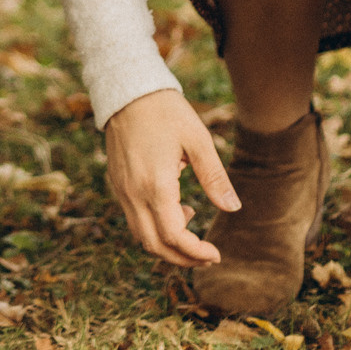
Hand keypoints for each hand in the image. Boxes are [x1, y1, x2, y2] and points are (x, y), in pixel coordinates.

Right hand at [102, 89, 240, 268]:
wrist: (127, 91)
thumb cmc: (167, 112)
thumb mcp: (198, 141)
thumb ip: (214, 178)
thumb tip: (233, 208)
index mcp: (156, 185)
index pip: (174, 236)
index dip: (195, 252)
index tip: (215, 254)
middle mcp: (134, 194)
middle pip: (155, 245)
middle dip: (182, 258)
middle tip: (207, 257)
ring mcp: (122, 190)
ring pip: (141, 236)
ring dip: (167, 245)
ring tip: (194, 233)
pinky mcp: (118, 184)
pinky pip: (134, 220)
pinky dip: (155, 229)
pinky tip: (176, 212)